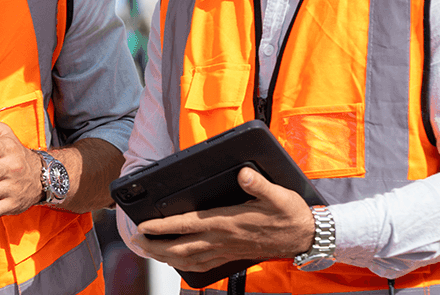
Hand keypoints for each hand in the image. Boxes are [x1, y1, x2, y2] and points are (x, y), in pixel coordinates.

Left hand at [128, 167, 314, 271]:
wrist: (305, 237)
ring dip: (164, 257)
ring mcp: (226, 250)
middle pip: (180, 247)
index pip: (187, 224)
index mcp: (227, 222)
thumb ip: (259, 184)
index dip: (163, 226)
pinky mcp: (231, 256)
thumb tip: (244, 173)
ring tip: (146, 251)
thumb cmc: (290, 214)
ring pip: (188, 259)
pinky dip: (183, 265)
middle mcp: (222, 239)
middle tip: (134, 241)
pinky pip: (201, 265)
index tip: (143, 225)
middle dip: (154, 245)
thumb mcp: (278, 194)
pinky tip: (175, 262)